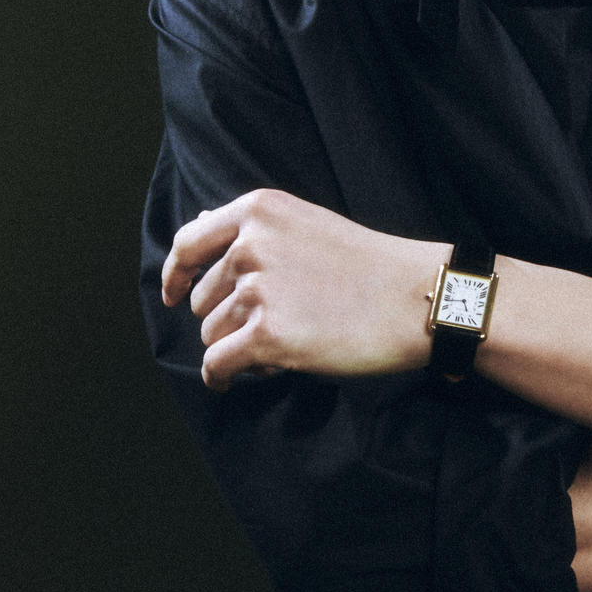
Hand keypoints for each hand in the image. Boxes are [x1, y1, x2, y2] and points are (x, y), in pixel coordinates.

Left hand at [160, 188, 443, 391]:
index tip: (173, 294)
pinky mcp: (267, 335)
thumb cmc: (370, 265)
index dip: (175, 274)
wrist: (418, 298)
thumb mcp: (307, 225)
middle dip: (230, 320)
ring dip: (238, 347)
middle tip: (279, 324)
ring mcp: (257, 289)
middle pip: (203, 299)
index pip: (189, 243)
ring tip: (286, 343)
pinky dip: (222, 377)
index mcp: (259, 211)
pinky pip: (218, 364)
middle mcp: (251, 244)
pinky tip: (233, 380)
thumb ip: (251, 229)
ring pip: (212, 334)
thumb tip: (193, 226)